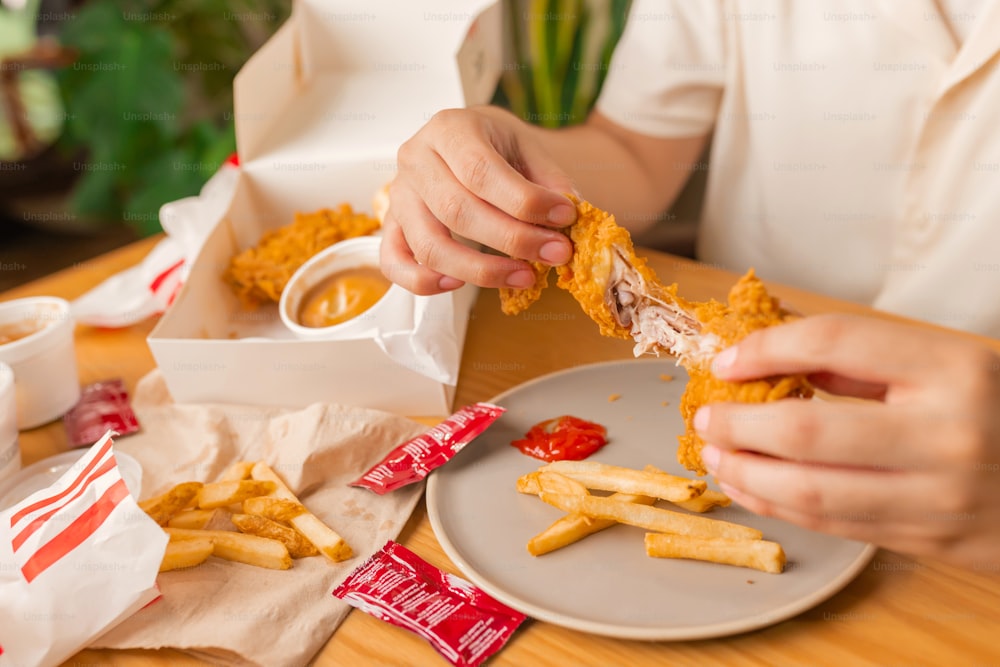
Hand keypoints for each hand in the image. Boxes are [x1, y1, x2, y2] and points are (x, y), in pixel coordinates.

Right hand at [380, 106, 576, 294]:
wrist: (465, 141)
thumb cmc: (496, 147)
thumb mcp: (527, 149)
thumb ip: (549, 181)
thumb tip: (572, 218)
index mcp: (449, 129)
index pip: (482, 172)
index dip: (525, 202)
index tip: (565, 217)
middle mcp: (415, 159)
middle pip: (458, 211)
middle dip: (513, 240)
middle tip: (557, 254)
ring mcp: (398, 194)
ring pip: (430, 244)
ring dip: (480, 270)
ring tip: (525, 276)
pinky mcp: (391, 225)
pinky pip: (394, 262)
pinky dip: (422, 281)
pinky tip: (458, 285)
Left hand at [693, 314, 999, 567]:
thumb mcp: (955, 364)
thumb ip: (870, 362)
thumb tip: (775, 358)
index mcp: (953, 368)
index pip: (835, 341)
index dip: (767, 348)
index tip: (726, 360)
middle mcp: (946, 434)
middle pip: (806, 428)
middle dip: (739, 425)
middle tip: (705, 418)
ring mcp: (940, 496)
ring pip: (813, 492)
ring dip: (748, 475)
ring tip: (716, 457)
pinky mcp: (932, 541)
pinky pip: (837, 526)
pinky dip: (781, 507)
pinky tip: (753, 489)